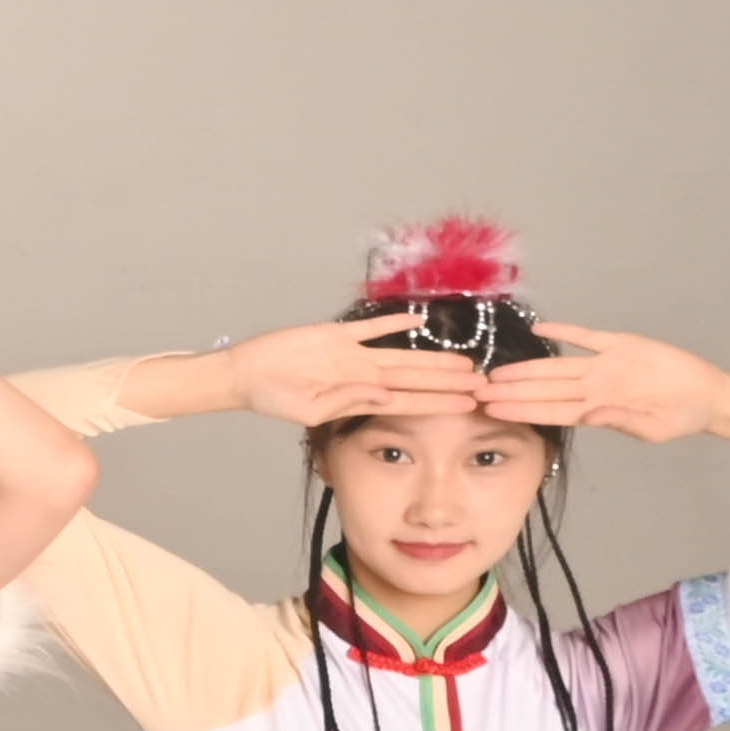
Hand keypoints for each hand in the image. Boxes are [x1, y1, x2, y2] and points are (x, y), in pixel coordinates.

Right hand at [221, 317, 486, 429]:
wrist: (244, 373)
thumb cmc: (270, 397)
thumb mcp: (307, 410)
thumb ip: (345, 401)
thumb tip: (381, 394)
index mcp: (357, 398)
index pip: (409, 401)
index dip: (441, 403)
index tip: (471, 406)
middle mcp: (362, 376)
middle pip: (415, 379)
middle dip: (450, 383)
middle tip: (485, 384)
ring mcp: (351, 355)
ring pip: (403, 355)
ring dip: (434, 358)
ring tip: (467, 363)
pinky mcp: (336, 334)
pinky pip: (371, 328)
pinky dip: (393, 322)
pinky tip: (419, 320)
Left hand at [484, 321, 729, 445]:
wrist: (709, 396)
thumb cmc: (679, 417)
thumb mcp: (650, 427)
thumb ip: (619, 420)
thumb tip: (591, 416)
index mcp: (596, 408)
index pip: (549, 410)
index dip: (519, 408)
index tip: (490, 409)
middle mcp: (593, 386)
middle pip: (544, 388)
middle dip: (510, 390)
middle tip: (475, 390)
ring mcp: (604, 365)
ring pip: (557, 366)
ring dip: (526, 368)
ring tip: (495, 370)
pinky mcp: (621, 345)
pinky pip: (588, 337)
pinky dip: (565, 332)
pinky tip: (541, 328)